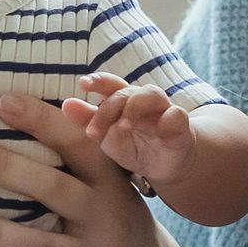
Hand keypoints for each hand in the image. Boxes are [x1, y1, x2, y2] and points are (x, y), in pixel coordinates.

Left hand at [0, 95, 237, 246]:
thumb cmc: (125, 241)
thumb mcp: (117, 200)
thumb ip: (85, 168)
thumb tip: (34, 116)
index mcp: (110, 187)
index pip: (77, 145)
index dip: (42, 121)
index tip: (2, 99)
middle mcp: (107, 220)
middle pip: (54, 188)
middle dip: (6, 168)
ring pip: (45, 245)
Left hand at [63, 71, 195, 193]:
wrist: (164, 165)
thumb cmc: (133, 145)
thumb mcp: (107, 137)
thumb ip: (88, 120)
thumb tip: (66, 104)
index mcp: (123, 100)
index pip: (110, 84)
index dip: (98, 81)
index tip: (83, 84)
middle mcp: (142, 100)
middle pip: (125, 92)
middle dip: (107, 110)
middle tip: (93, 133)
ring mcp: (162, 109)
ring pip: (151, 94)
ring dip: (135, 107)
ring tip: (123, 126)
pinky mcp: (180, 125)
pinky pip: (177, 115)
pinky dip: (168, 119)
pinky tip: (158, 130)